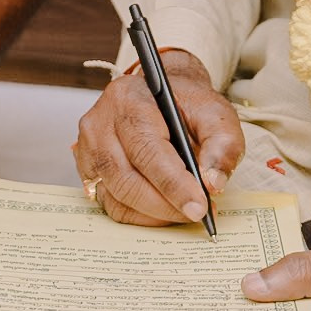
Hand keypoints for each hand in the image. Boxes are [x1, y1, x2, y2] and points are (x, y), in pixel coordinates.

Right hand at [72, 48, 242, 225]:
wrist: (162, 95)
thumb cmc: (187, 105)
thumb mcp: (217, 115)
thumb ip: (222, 146)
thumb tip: (213, 184)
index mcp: (129, 100)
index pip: (147, 149)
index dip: (173, 184)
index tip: (198, 207)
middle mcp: (100, 123)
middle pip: (126, 179)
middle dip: (165, 206)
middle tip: (197, 213)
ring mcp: (88, 147)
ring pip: (116, 197)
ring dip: (153, 214)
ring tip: (183, 211)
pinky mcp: (87, 169)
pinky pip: (110, 204)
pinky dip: (140, 215)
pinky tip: (163, 210)